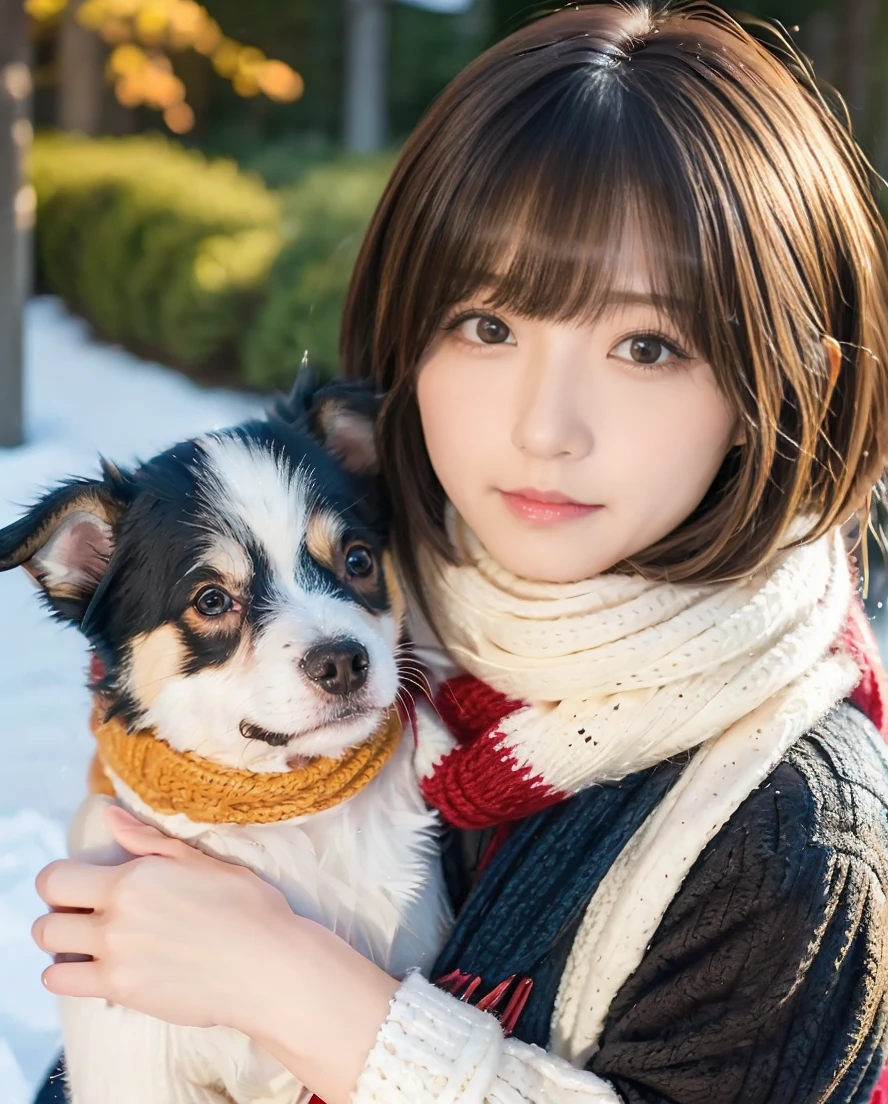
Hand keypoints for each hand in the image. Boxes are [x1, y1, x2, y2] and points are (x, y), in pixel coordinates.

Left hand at [32, 805, 298, 1030]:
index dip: (60, 882)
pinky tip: (101, 969)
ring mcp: (116, 959)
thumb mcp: (201, 862)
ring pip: (51, 958)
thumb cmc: (246, 907)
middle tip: (85, 917)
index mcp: (132, 879)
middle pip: (45, 923)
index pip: (56, 879)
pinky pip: (66, 987)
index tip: (79, 887)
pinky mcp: (123, 992)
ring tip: (91, 946)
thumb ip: (148, 842)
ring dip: (63, 950)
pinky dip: (73, 979)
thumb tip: (111, 817)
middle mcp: (115, 919)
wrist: (266, 964)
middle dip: (59, 917)